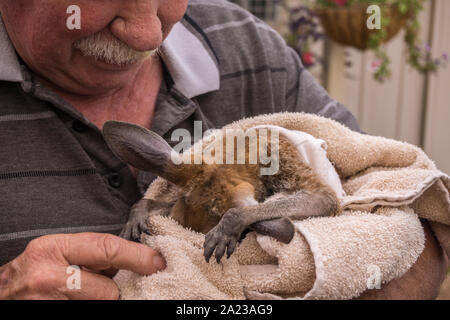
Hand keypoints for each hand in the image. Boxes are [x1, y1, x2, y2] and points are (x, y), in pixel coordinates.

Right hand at [0, 233, 165, 299]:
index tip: (157, 262)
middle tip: (108, 289)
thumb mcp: (54, 255)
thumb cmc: (29, 275)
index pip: (107, 247)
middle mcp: (48, 276)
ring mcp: (48, 302)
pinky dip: (90, 307)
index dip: (138, 256)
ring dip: (99, 301)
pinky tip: (74, 301)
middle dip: (112, 291)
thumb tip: (130, 261)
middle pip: (108, 288)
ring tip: (78, 296)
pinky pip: (88, 311)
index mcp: (52, 249)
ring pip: (101, 304)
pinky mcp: (52, 316)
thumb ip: (88, 255)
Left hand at [204, 209, 244, 262]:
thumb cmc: (223, 227)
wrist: (233, 219)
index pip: (206, 245)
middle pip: (209, 248)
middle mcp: (217, 237)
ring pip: (219, 250)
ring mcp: (225, 238)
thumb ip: (209, 237)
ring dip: (218, 257)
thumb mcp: (214, 231)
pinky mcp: (233, 239)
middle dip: (207, 256)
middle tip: (207, 261)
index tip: (205, 258)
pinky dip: (229, 253)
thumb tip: (203, 246)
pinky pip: (230, 248)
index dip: (205, 252)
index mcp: (212, 235)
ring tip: (217, 261)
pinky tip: (228, 256)